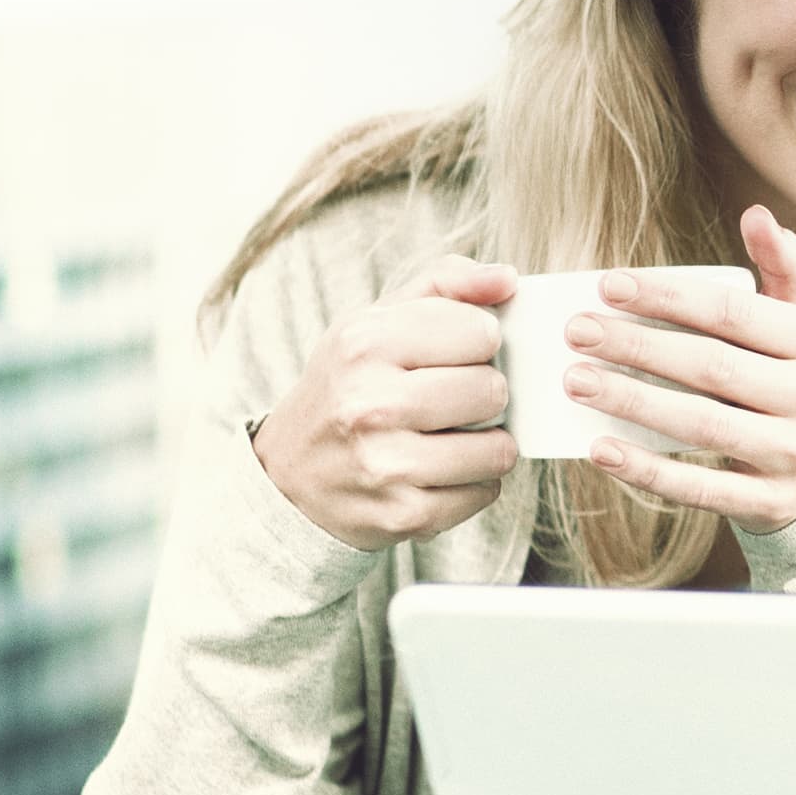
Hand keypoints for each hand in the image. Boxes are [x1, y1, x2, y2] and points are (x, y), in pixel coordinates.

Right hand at [252, 254, 520, 551]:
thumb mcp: (377, 320)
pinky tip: (441, 470)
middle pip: (492, 390)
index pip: (482, 332)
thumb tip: (507, 280)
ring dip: (488, 442)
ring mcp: (384, 465)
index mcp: (364, 343)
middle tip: (454, 398)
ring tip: (452, 434)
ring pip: (498, 448)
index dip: (479, 342)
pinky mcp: (402, 514)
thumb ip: (446, 282)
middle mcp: (368, 404)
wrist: (288, 475)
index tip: (453, 354)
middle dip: (485, 393)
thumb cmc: (349, 385)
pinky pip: (485, 492)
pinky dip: (475, 482)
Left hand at [564, 205, 795, 533]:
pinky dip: (646, 469)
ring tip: (576, 382)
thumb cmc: (794, 386)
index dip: (669, 296)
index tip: (608, 286)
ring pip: (704, 424)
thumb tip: (758, 214)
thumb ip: (783, 269)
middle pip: (713, 365)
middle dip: (638, 345)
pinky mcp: (771, 503)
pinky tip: (599, 450)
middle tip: (577, 331)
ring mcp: (794, 454)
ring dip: (633, 402)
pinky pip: (701, 487)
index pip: (733, 313)